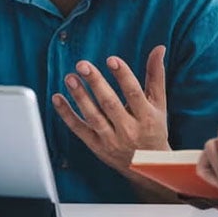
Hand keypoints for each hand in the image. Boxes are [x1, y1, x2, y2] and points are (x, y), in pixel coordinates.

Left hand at [52, 46, 170, 173]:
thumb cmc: (154, 129)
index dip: (123, 76)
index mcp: (146, 116)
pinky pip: (79, 129)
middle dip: (96, 83)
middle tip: (83, 65)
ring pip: (93, 116)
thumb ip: (156, 75)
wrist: (148, 167)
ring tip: (70, 78)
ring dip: (80, 97)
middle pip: (110, 104)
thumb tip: (159, 48)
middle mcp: (129, 129)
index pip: (134, 93)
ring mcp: (111, 140)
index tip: (112, 60)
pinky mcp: (96, 146)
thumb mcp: (159, 103)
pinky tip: (57, 98)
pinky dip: (67, 115)